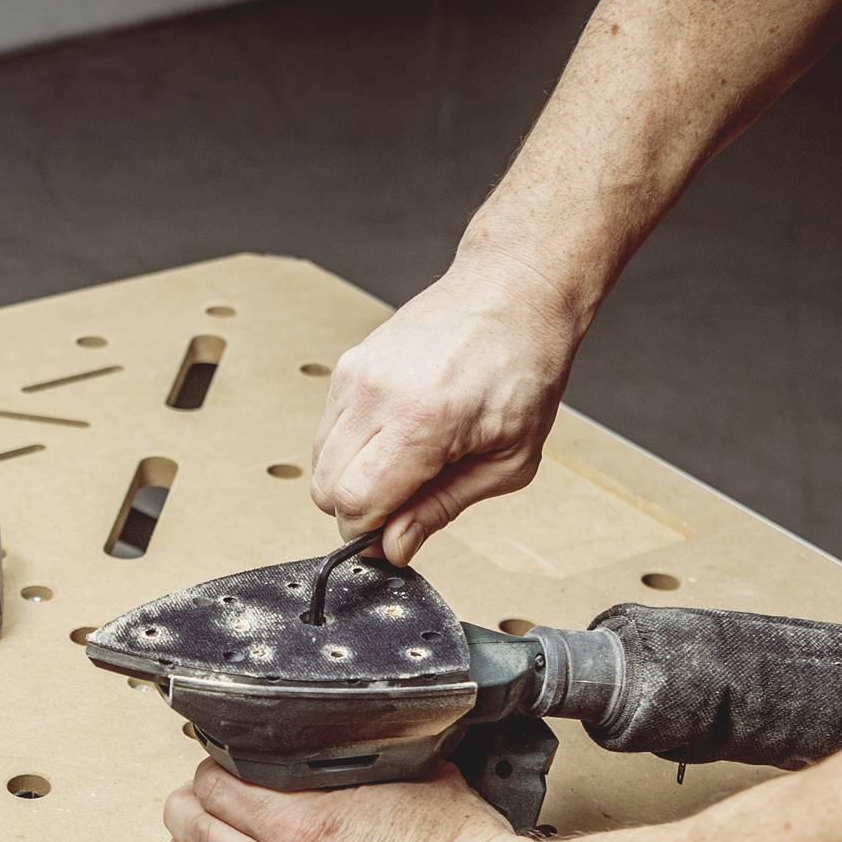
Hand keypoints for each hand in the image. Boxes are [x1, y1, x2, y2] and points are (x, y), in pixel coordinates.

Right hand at [311, 240, 585, 562]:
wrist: (512, 294)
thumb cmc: (523, 369)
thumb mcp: (507, 459)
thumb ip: (441, 508)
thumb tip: (394, 547)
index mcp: (424, 422)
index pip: (355, 504)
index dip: (371, 533)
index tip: (395, 535)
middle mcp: (377, 395)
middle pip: (325, 490)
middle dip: (359, 511)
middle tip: (404, 502)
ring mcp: (355, 376)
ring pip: (318, 463)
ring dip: (352, 480)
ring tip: (404, 464)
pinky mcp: (346, 366)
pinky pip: (326, 432)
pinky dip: (351, 450)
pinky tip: (394, 435)